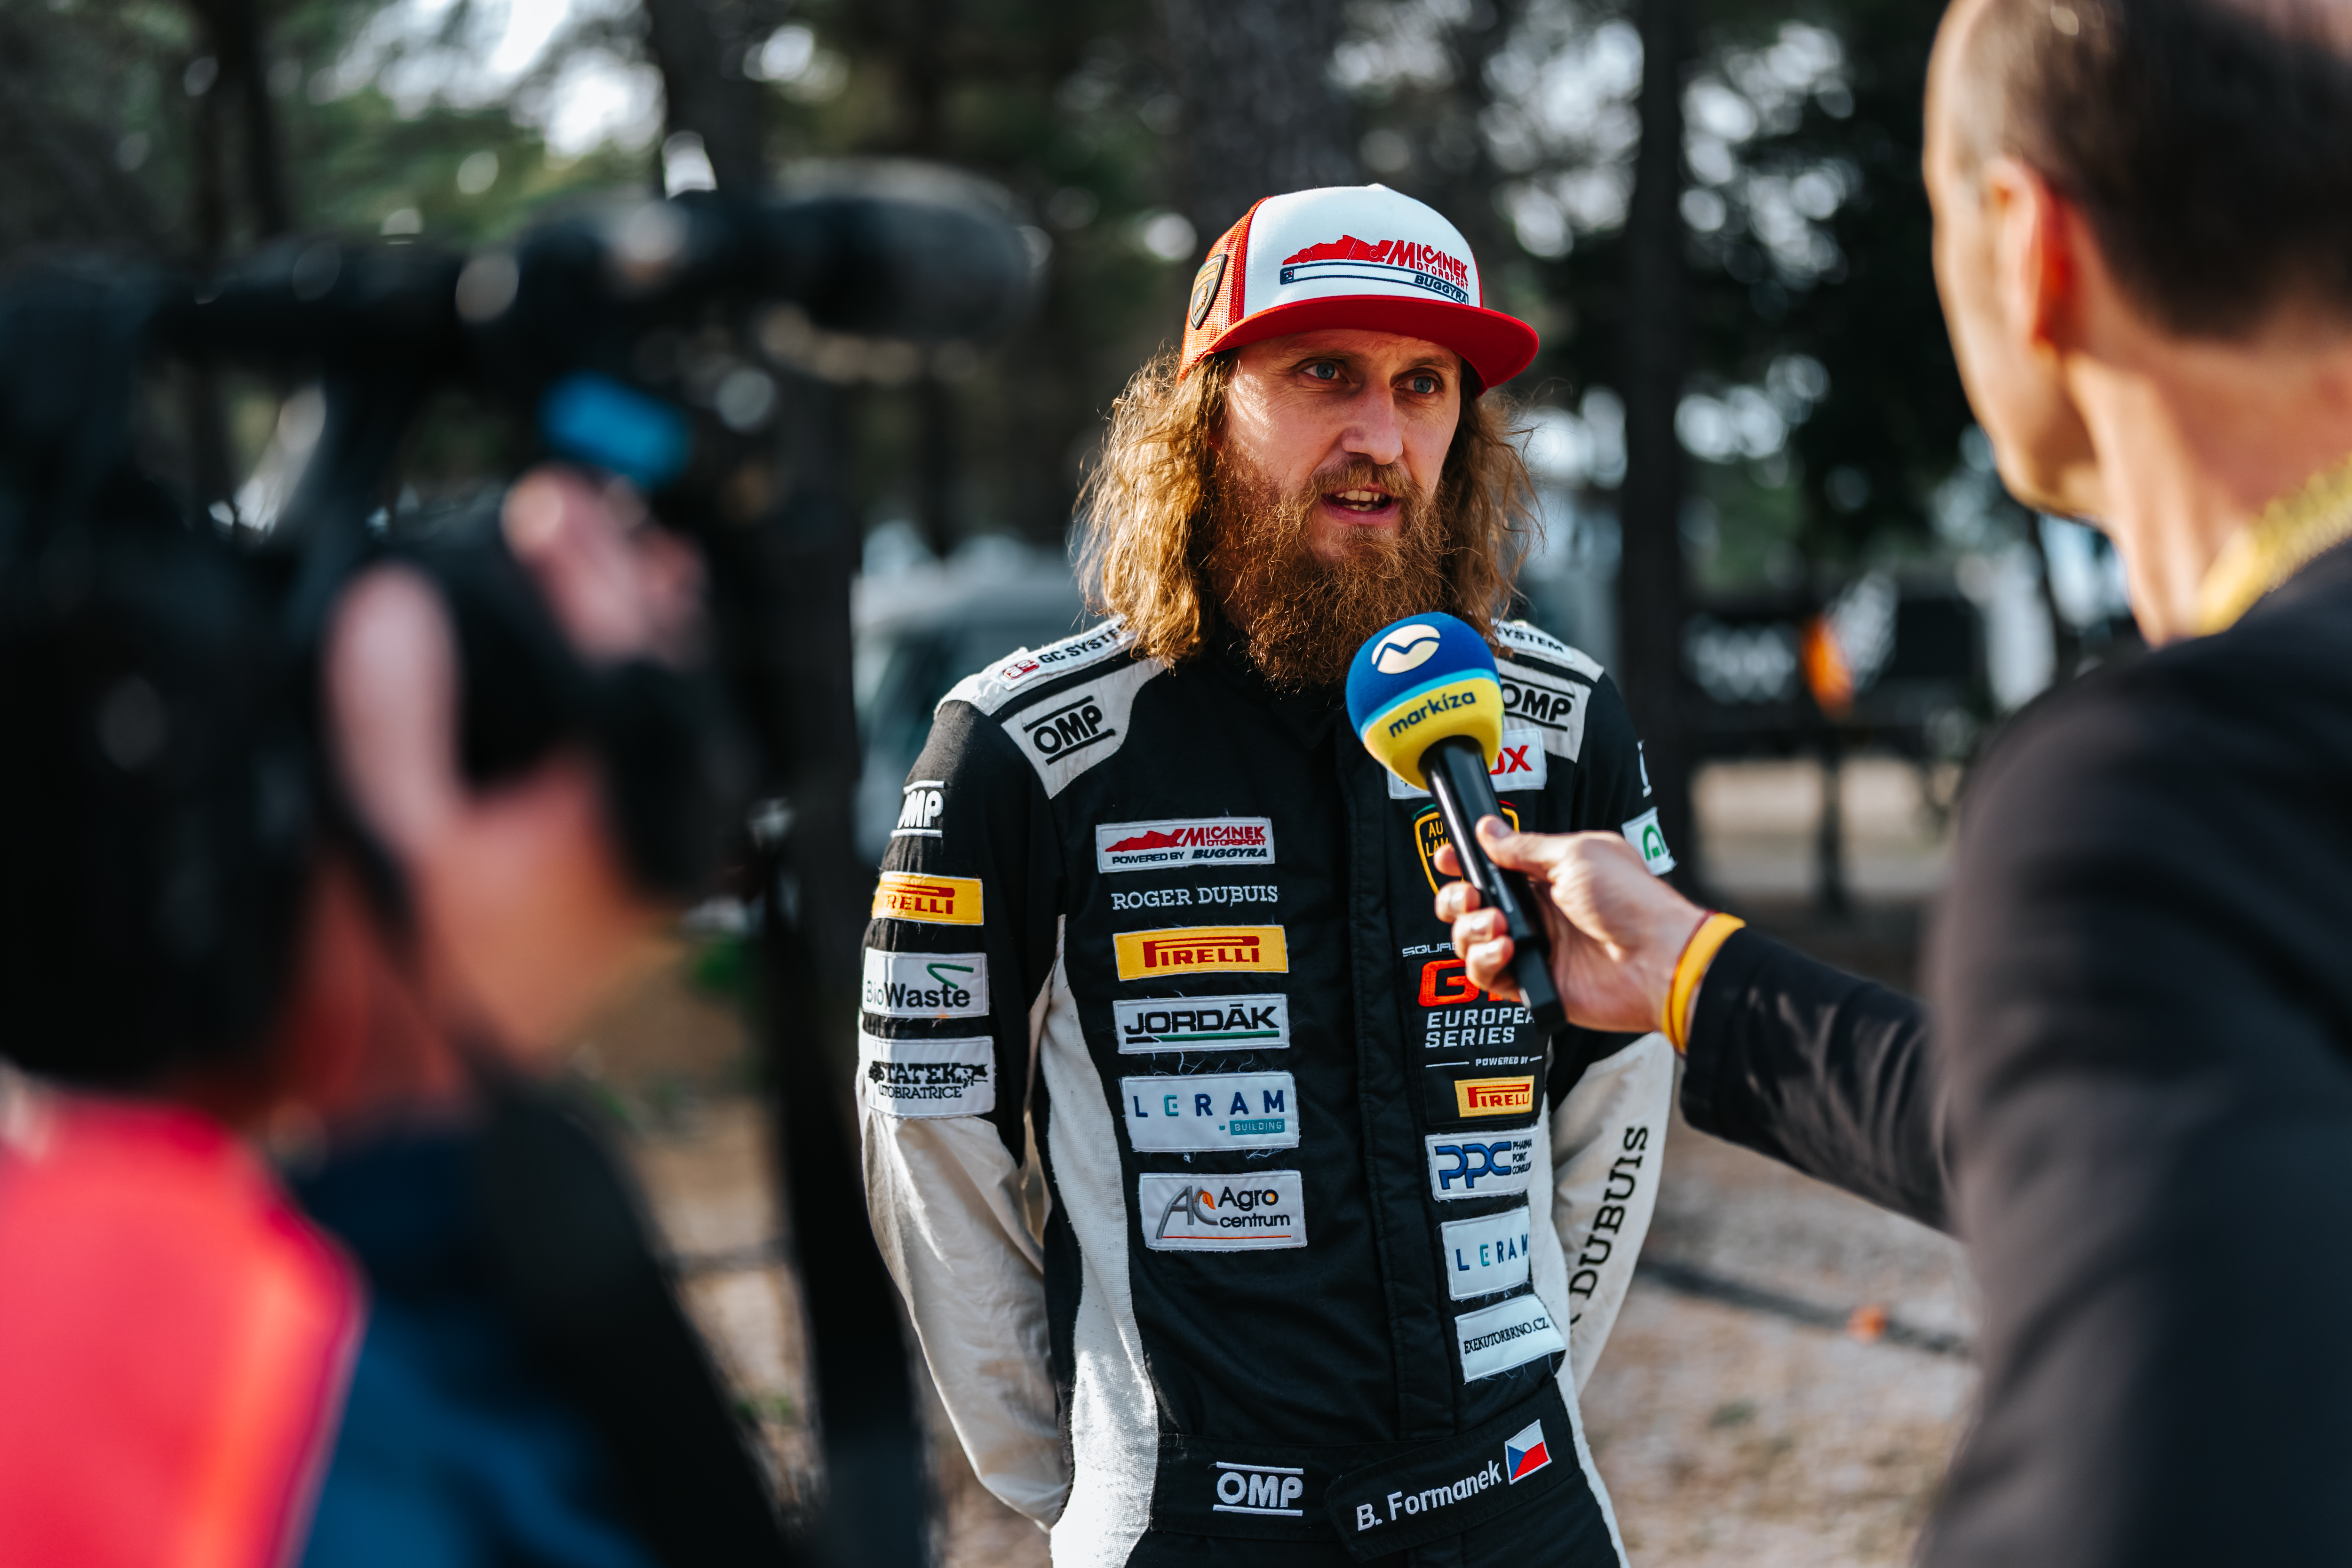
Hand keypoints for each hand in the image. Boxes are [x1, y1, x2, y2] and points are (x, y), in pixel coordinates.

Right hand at [323, 467, 685, 1056]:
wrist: (396, 1123)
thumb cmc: (389, 994)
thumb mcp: (375, 834)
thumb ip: (389, 713)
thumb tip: (396, 603)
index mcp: (614, 825)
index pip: (625, 665)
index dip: (587, 575)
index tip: (547, 509)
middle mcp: (646, 846)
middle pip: (664, 689)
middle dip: (627, 595)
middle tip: (585, 518)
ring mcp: (632, 872)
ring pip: (657, 731)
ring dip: (626, 647)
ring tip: (601, 567)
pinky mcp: (604, 892)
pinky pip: (632, 773)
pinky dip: (611, 710)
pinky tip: (583, 678)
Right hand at [1433, 819, 1706, 1034]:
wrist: (1657, 959)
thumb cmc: (1631, 901)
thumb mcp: (1575, 855)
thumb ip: (1524, 848)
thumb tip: (1489, 830)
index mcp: (1548, 876)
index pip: (1493, 867)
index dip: (1465, 863)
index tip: (1449, 858)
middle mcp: (1538, 912)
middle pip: (1471, 906)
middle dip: (1457, 898)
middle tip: (1468, 896)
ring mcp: (1535, 948)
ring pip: (1471, 940)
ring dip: (1472, 929)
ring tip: (1499, 925)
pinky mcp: (1533, 984)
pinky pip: (1486, 976)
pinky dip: (1485, 962)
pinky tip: (1508, 950)